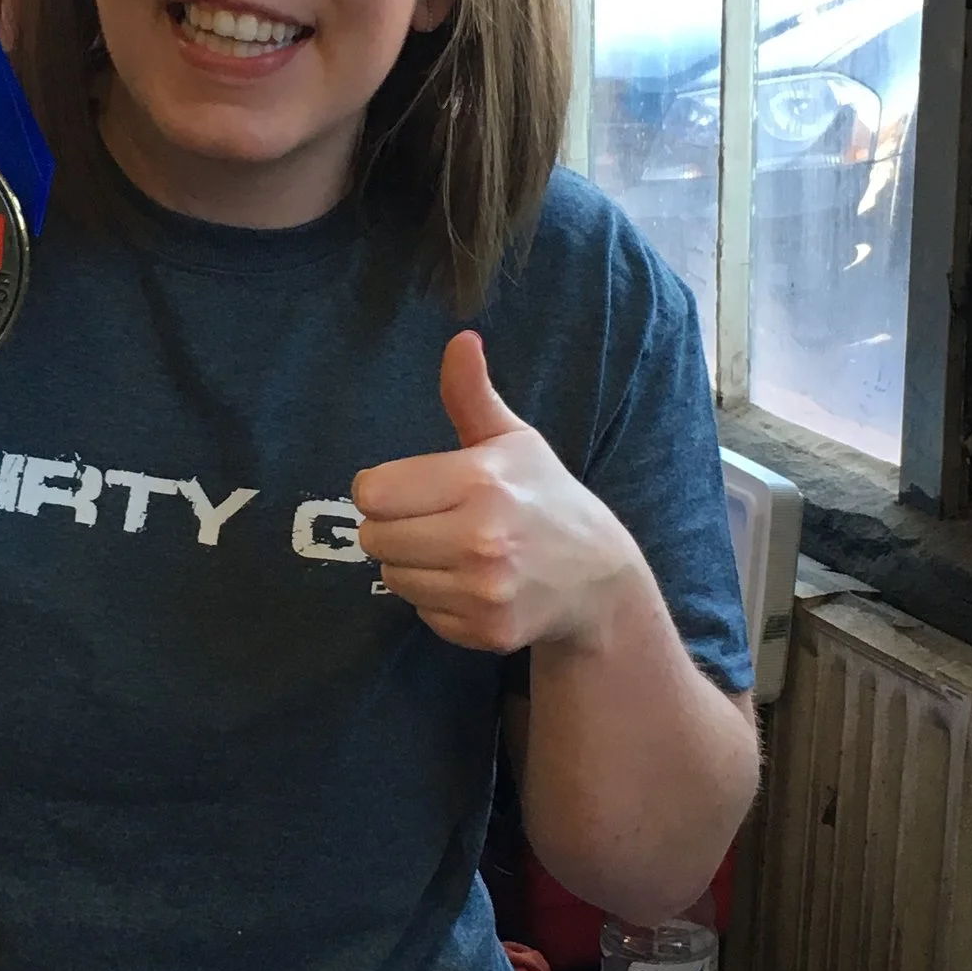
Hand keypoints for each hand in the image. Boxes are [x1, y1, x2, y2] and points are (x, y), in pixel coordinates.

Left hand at [352, 333, 640, 657]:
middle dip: (395, 527)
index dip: (384, 489)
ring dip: (413, 565)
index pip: (373, 492)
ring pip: (393, 577)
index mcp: (481, 482)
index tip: (412, 488)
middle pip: (375, 537)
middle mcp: (481, 538)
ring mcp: (484, 590)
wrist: (598, 578)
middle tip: (433, 521)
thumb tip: (459, 340)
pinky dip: (438, 601)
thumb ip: (473, 395)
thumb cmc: (545, 497)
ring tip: (455, 551)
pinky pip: (421, 612)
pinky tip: (472, 583)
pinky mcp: (485, 630)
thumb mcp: (514, 440)